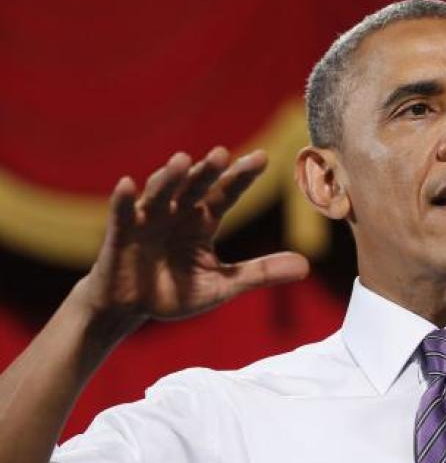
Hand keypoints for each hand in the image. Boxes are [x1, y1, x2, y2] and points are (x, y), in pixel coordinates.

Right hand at [73, 147, 308, 325]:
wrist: (130, 308)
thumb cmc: (175, 291)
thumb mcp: (223, 285)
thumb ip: (261, 272)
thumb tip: (306, 266)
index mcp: (204, 220)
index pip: (227, 193)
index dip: (242, 176)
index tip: (262, 158)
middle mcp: (178, 212)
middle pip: (196, 186)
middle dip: (208, 170)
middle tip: (222, 154)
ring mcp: (148, 219)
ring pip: (161, 192)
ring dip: (170, 177)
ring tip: (182, 161)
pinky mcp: (121, 233)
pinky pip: (122, 213)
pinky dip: (123, 200)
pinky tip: (127, 184)